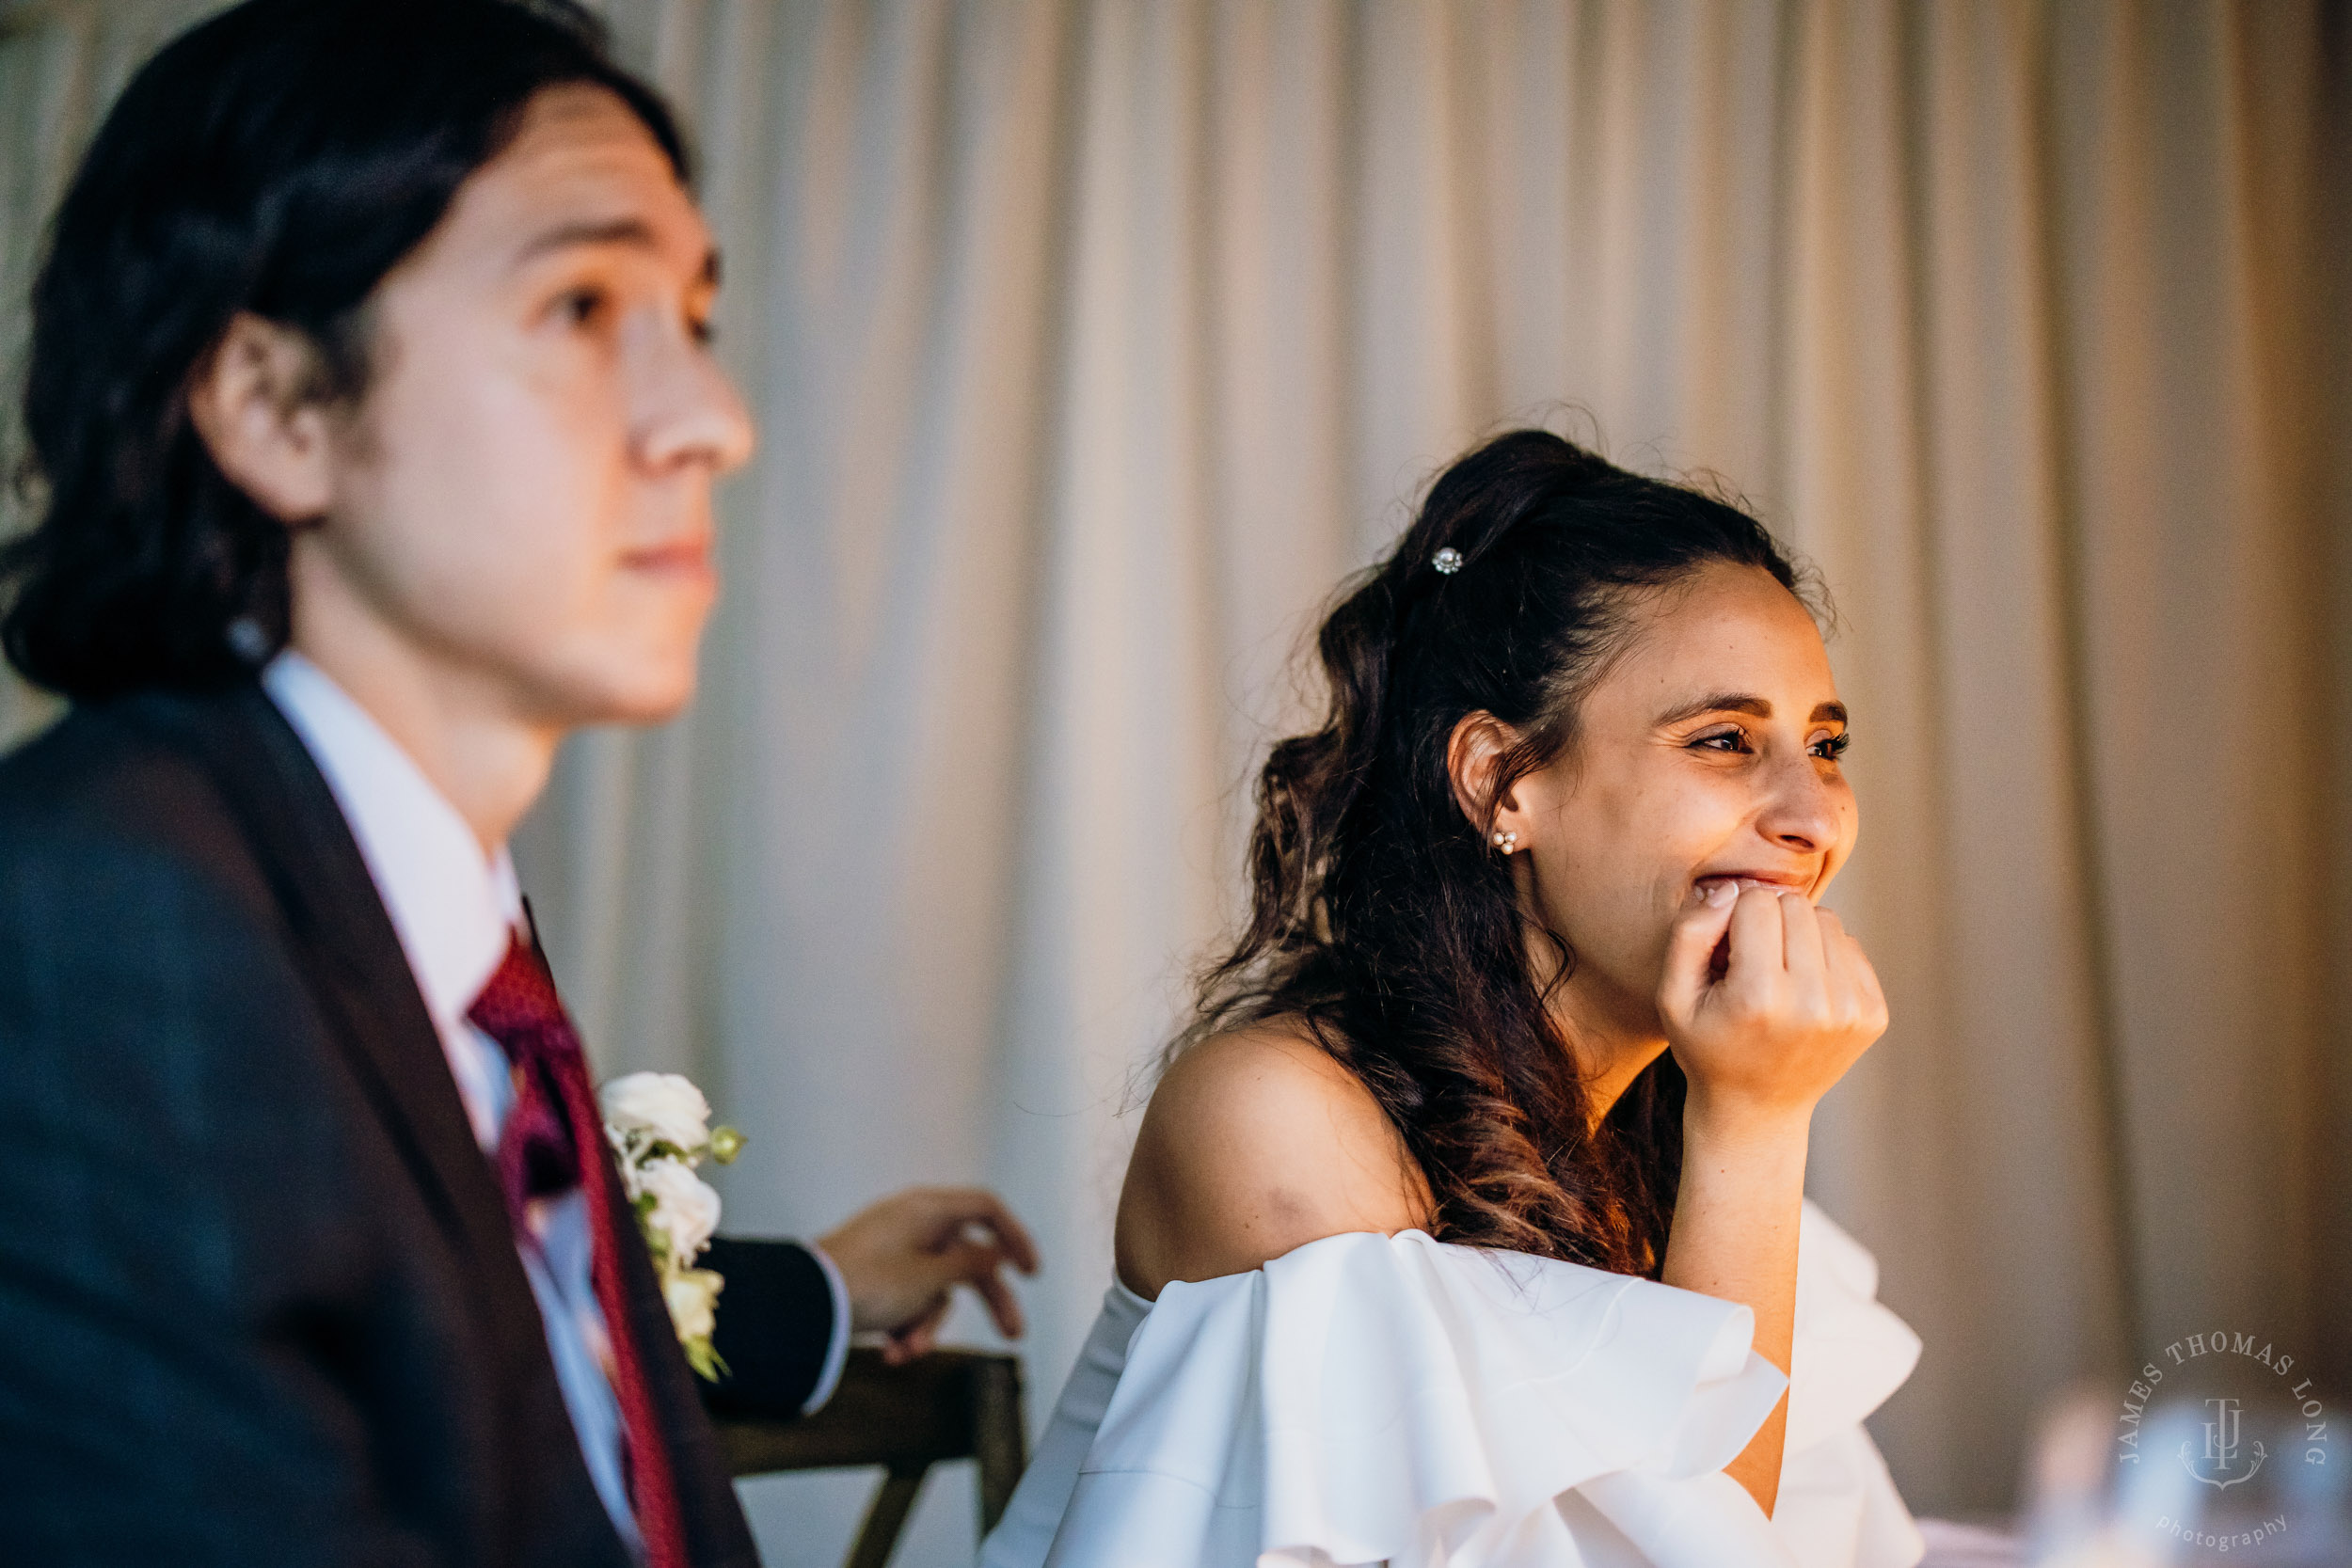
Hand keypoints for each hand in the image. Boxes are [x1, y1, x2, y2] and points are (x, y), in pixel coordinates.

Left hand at [816, 1187, 1039, 1365]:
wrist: (803, 1306)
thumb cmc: (863, 1281)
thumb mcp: (931, 1278)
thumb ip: (972, 1265)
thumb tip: (996, 1255)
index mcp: (927, 1209)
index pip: (986, 1210)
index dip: (1014, 1237)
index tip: (1030, 1271)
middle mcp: (913, 1224)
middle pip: (967, 1259)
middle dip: (987, 1301)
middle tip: (1013, 1332)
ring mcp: (893, 1250)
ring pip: (937, 1289)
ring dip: (929, 1324)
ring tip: (909, 1349)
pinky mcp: (876, 1277)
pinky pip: (909, 1301)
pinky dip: (905, 1327)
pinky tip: (892, 1350)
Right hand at [1657, 879, 1887, 1136]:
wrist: (1757, 1109)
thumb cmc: (1707, 1046)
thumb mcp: (1674, 995)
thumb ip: (1691, 932)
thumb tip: (1732, 888)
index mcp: (1759, 997)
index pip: (1757, 902)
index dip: (1733, 916)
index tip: (1725, 950)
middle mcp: (1813, 1003)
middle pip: (1797, 906)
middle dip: (1769, 920)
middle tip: (1751, 960)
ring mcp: (1851, 1011)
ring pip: (1828, 921)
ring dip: (1800, 935)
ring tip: (1778, 973)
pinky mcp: (1874, 1014)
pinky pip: (1851, 946)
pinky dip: (1825, 957)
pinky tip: (1803, 989)